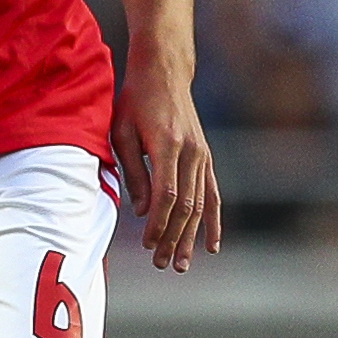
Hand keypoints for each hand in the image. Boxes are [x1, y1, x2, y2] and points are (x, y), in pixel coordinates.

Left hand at [111, 63, 220, 273]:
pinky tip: (212, 245)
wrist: (164, 73)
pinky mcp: (207, 157)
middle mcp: (191, 152)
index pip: (167, 195)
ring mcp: (203, 155)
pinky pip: (213, 194)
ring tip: (181, 264)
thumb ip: (134, 173)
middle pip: (186, 206)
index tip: (147, 244)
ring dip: (191, 238)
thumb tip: (144, 211)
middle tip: (161, 264)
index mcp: (168, 145)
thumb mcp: (123, 133)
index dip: (158, 223)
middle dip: (173, 239)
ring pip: (200, 205)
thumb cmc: (135, 102)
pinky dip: (213, 221)